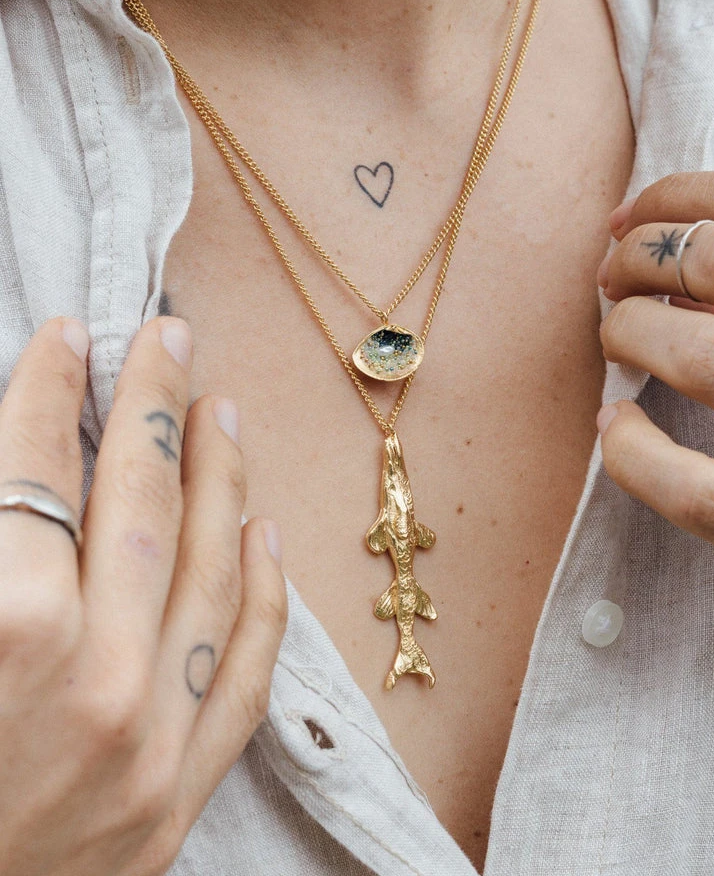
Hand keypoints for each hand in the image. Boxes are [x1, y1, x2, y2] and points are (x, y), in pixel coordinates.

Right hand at [0, 316, 286, 875]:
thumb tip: (20, 458)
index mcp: (7, 633)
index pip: (35, 473)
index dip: (45, 391)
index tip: (66, 338)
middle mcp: (92, 684)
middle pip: (136, 503)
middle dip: (149, 405)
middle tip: (168, 336)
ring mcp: (150, 746)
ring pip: (209, 572)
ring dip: (218, 479)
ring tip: (222, 410)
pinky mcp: (176, 801)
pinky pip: (246, 674)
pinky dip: (263, 594)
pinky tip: (264, 528)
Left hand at [597, 172, 713, 545]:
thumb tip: (680, 264)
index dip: (669, 200)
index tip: (626, 218)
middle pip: (706, 263)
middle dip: (635, 260)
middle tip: (610, 276)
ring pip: (699, 359)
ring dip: (630, 332)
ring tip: (617, 337)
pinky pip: (695, 492)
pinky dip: (635, 456)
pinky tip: (614, 427)